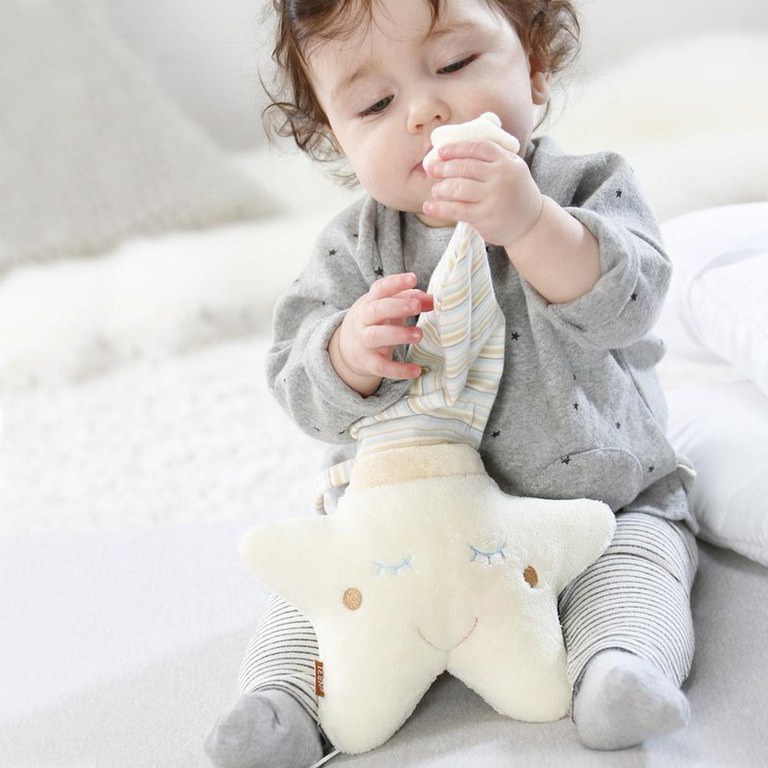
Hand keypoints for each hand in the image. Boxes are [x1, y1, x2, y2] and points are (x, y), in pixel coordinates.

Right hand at [330, 272, 433, 394]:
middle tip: (416, 306)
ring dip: (398, 334)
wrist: (348, 347)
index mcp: (370, 302)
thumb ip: (412, 300)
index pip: (380, 288)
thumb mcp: (389, 307)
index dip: (396, 283)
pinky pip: (382, 367)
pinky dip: (398, 370)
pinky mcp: (368, 362)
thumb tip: (433, 300)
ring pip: (376, 336)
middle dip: (396, 306)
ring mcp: (364, 341)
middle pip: (376, 310)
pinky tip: (416, 370)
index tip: (413, 278)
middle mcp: (364, 319)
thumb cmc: (376, 321)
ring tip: (419, 335)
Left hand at [423, 140, 542, 248]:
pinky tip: (429, 207)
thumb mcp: (512, 168)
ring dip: (441, 188)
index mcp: (506, 161)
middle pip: (464, 167)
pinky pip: (457, 209)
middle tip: (432, 170)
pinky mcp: (485, 216)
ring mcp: (493, 197)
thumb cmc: (515, 193)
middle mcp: (501, 177)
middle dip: (443, 168)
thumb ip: (493, 158)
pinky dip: (439, 208)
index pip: (478, 148)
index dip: (456, 148)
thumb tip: (458, 148)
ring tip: (435, 190)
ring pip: (458, 188)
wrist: (531, 223)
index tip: (441, 152)